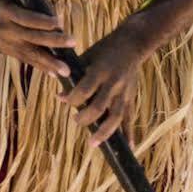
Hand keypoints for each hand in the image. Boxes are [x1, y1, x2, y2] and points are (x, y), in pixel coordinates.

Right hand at [0, 0, 72, 78]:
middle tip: (73, 43)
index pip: (27, 18)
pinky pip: (26, 60)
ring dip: (49, 63)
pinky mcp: (7, 52)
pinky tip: (54, 74)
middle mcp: (6, 30)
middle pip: (32, 37)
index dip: (43, 21)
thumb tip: (55, 17)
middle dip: (54, 41)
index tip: (60, 21)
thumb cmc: (0, 1)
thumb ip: (30, 6)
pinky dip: (41, 67)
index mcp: (5, 12)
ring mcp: (6, 44)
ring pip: (30, 54)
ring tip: (66, 71)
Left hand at [62, 24, 153, 145]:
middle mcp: (113, 83)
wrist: (132, 44)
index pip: (84, 90)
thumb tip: (59, 96)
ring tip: (93, 143)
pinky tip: (128, 147)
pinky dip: (129, 133)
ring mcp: (124, 92)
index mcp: (100, 70)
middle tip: (75, 120)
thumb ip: (74, 76)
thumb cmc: (104, 49)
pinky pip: (129, 118)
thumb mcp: (87, 57)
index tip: (64, 101)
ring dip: (104, 132)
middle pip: (99, 107)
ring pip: (115, 117)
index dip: (72, 99)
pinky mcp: (131, 97)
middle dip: (85, 118)